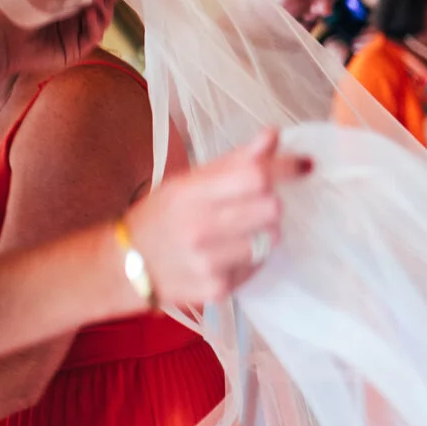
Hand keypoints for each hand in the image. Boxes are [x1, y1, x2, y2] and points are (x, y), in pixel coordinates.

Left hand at [0, 0, 113, 86]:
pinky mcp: (75, 49)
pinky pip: (93, 35)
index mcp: (66, 0)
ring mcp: (75, 33)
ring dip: (103, 9)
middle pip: (102, 5)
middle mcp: (73, 16)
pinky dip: (95, 24)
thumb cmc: (19, 7)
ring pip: (101, 20)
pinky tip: (91, 13)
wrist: (1, 36)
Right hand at [126, 129, 312, 305]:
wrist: (123, 268)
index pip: (254, 176)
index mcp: (190, 194)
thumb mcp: (187, 182)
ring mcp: (208, 262)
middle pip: (271, 209)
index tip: (303, 165)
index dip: (283, 168)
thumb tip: (273, 136)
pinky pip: (256, 267)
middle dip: (269, 204)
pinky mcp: (217, 289)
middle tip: (252, 206)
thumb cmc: (161, 218)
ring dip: (262, 233)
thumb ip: (233, 162)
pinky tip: (225, 256)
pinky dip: (250, 260)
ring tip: (234, 234)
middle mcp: (199, 228)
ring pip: (270, 240)